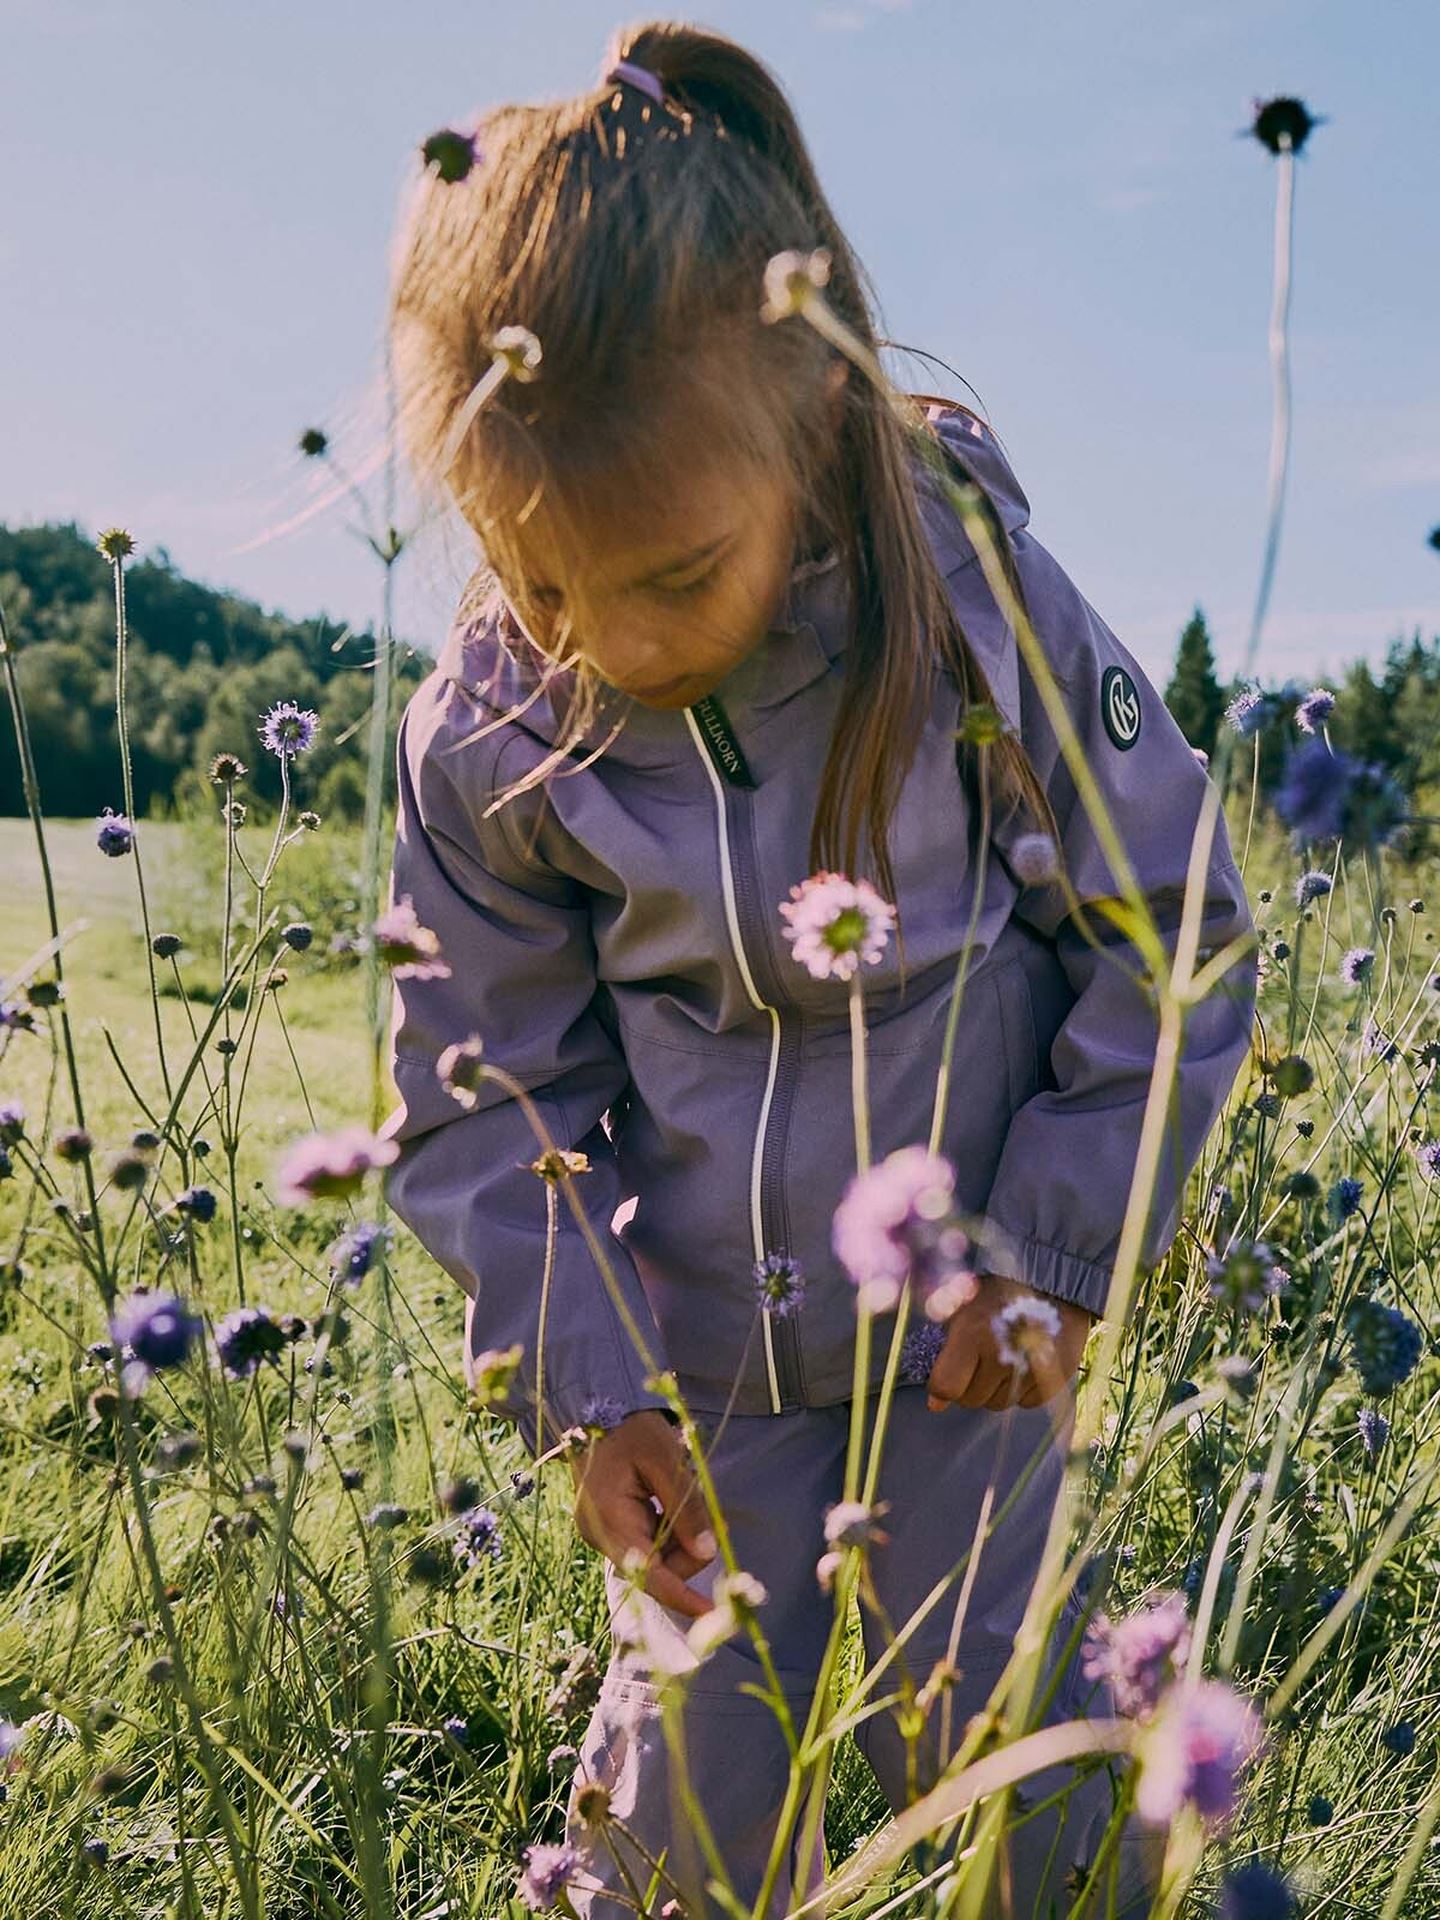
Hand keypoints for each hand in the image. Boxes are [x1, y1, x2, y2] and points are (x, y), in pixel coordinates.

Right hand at [569, 1410, 717, 1618]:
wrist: (596, 1409)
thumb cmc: (632, 1430)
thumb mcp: (665, 1459)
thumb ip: (686, 1506)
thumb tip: (708, 1551)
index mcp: (609, 1518)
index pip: (648, 1573)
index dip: (681, 1596)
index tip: (711, 1613)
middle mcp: (599, 1534)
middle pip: (654, 1568)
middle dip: (686, 1552)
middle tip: (711, 1520)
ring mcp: (600, 1532)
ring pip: (652, 1558)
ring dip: (677, 1539)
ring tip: (682, 1496)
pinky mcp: (605, 1527)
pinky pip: (644, 1543)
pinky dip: (664, 1531)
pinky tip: (667, 1501)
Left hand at [924, 1274, 1095, 1411]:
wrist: (1053, 1280)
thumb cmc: (997, 1290)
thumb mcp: (961, 1307)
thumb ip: (943, 1351)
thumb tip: (934, 1404)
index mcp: (971, 1334)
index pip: (947, 1387)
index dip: (942, 1386)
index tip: (948, 1375)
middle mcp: (1000, 1356)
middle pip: (973, 1399)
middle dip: (969, 1385)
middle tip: (977, 1360)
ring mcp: (1029, 1371)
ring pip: (999, 1403)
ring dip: (994, 1388)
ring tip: (1001, 1358)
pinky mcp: (1054, 1380)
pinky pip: (1026, 1402)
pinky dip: (1021, 1390)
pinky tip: (1022, 1364)